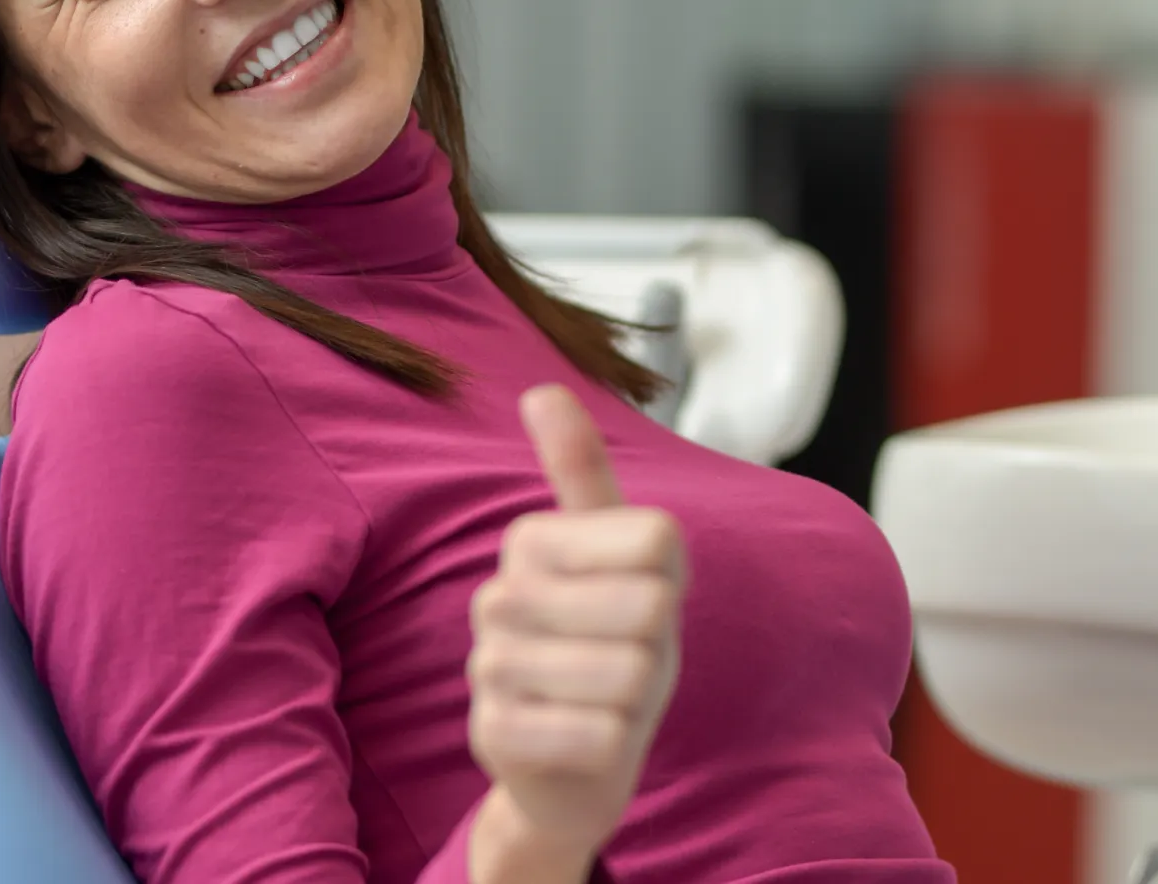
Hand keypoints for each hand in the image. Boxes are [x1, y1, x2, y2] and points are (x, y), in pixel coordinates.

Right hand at [465, 384, 687, 872]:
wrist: (572, 767)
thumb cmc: (609, 647)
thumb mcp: (621, 557)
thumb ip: (585, 473)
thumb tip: (540, 390)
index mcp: (532, 539)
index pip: (657, 540)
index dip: (669, 582)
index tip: (634, 600)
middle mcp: (499, 594)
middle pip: (649, 606)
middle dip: (656, 645)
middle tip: (624, 660)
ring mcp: (488, 666)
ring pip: (628, 672)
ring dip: (636, 699)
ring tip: (605, 700)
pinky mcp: (492, 733)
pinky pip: (597, 733)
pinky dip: (612, 744)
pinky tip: (586, 738)